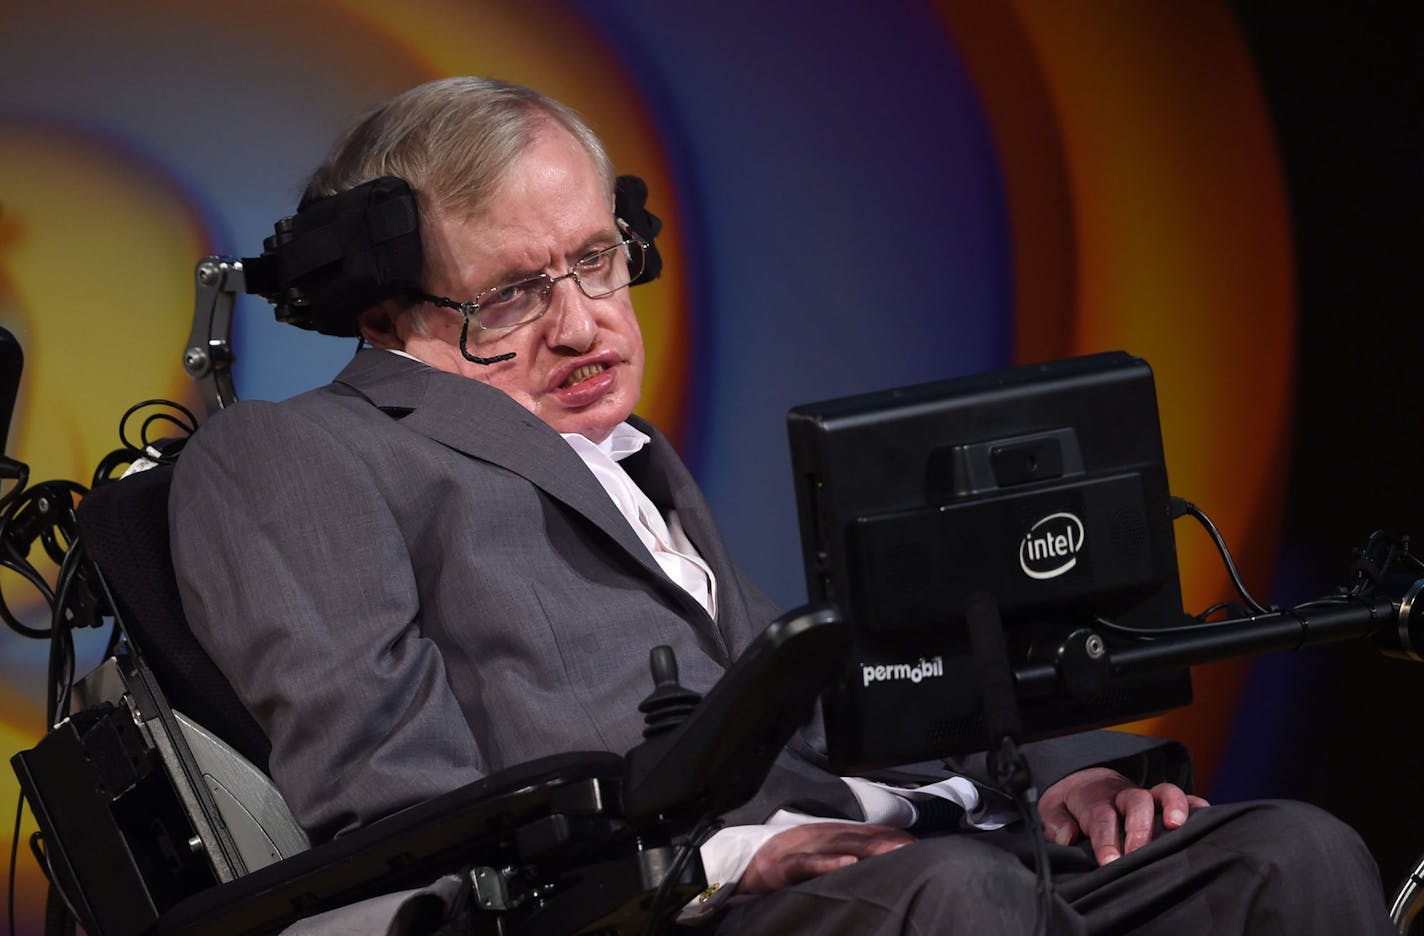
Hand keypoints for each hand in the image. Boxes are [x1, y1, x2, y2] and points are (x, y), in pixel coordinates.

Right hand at [739, 822, 914, 894]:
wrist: (736, 873)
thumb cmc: (776, 868)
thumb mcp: (810, 857)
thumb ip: (836, 856)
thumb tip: (866, 862)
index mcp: (822, 834)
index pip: (863, 832)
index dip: (889, 836)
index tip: (915, 844)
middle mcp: (814, 836)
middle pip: (857, 836)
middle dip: (886, 841)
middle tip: (913, 848)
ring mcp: (798, 849)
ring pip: (838, 845)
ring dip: (868, 848)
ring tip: (894, 852)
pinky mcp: (783, 866)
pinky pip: (808, 863)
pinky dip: (829, 862)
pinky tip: (849, 864)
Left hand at [1038, 767, 1208, 865]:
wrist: (1086, 782)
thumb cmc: (1071, 806)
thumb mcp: (1052, 810)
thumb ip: (1055, 822)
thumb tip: (1066, 835)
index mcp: (1093, 798)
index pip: (1100, 817)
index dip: (1105, 840)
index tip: (1109, 862)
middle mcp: (1122, 793)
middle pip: (1135, 802)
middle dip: (1139, 828)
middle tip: (1138, 855)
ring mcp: (1146, 795)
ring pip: (1163, 792)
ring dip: (1173, 807)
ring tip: (1178, 826)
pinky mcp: (1164, 800)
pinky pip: (1185, 797)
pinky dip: (1197, 806)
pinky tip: (1207, 820)